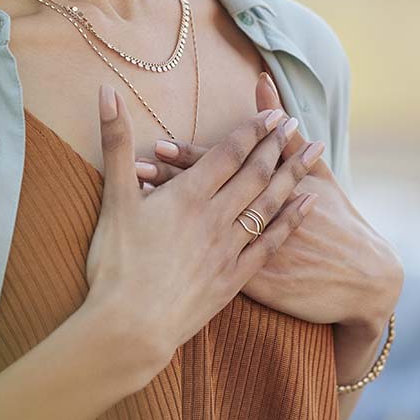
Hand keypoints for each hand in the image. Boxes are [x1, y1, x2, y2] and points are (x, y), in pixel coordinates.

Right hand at [86, 83, 317, 378]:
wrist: (131, 328)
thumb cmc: (116, 263)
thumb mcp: (113, 197)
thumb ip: (115, 142)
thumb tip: (106, 90)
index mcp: (187, 195)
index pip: (227, 154)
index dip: (251, 130)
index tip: (273, 112)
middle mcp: (215, 218)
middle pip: (255, 174)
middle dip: (277, 145)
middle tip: (296, 123)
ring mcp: (228, 249)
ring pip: (269, 204)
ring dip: (293, 175)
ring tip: (314, 153)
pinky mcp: (234, 279)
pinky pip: (271, 243)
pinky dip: (292, 220)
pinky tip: (308, 206)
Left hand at [136, 73, 404, 328]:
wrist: (362, 280)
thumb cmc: (338, 220)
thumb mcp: (316, 173)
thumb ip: (283, 132)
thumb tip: (262, 81)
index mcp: (268, 190)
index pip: (222, 168)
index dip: (190, 157)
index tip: (160, 144)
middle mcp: (255, 219)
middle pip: (206, 197)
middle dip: (170, 182)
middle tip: (136, 168)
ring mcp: (251, 253)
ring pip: (200, 230)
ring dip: (168, 216)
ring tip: (138, 201)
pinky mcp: (250, 284)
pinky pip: (209, 267)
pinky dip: (183, 253)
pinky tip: (155, 247)